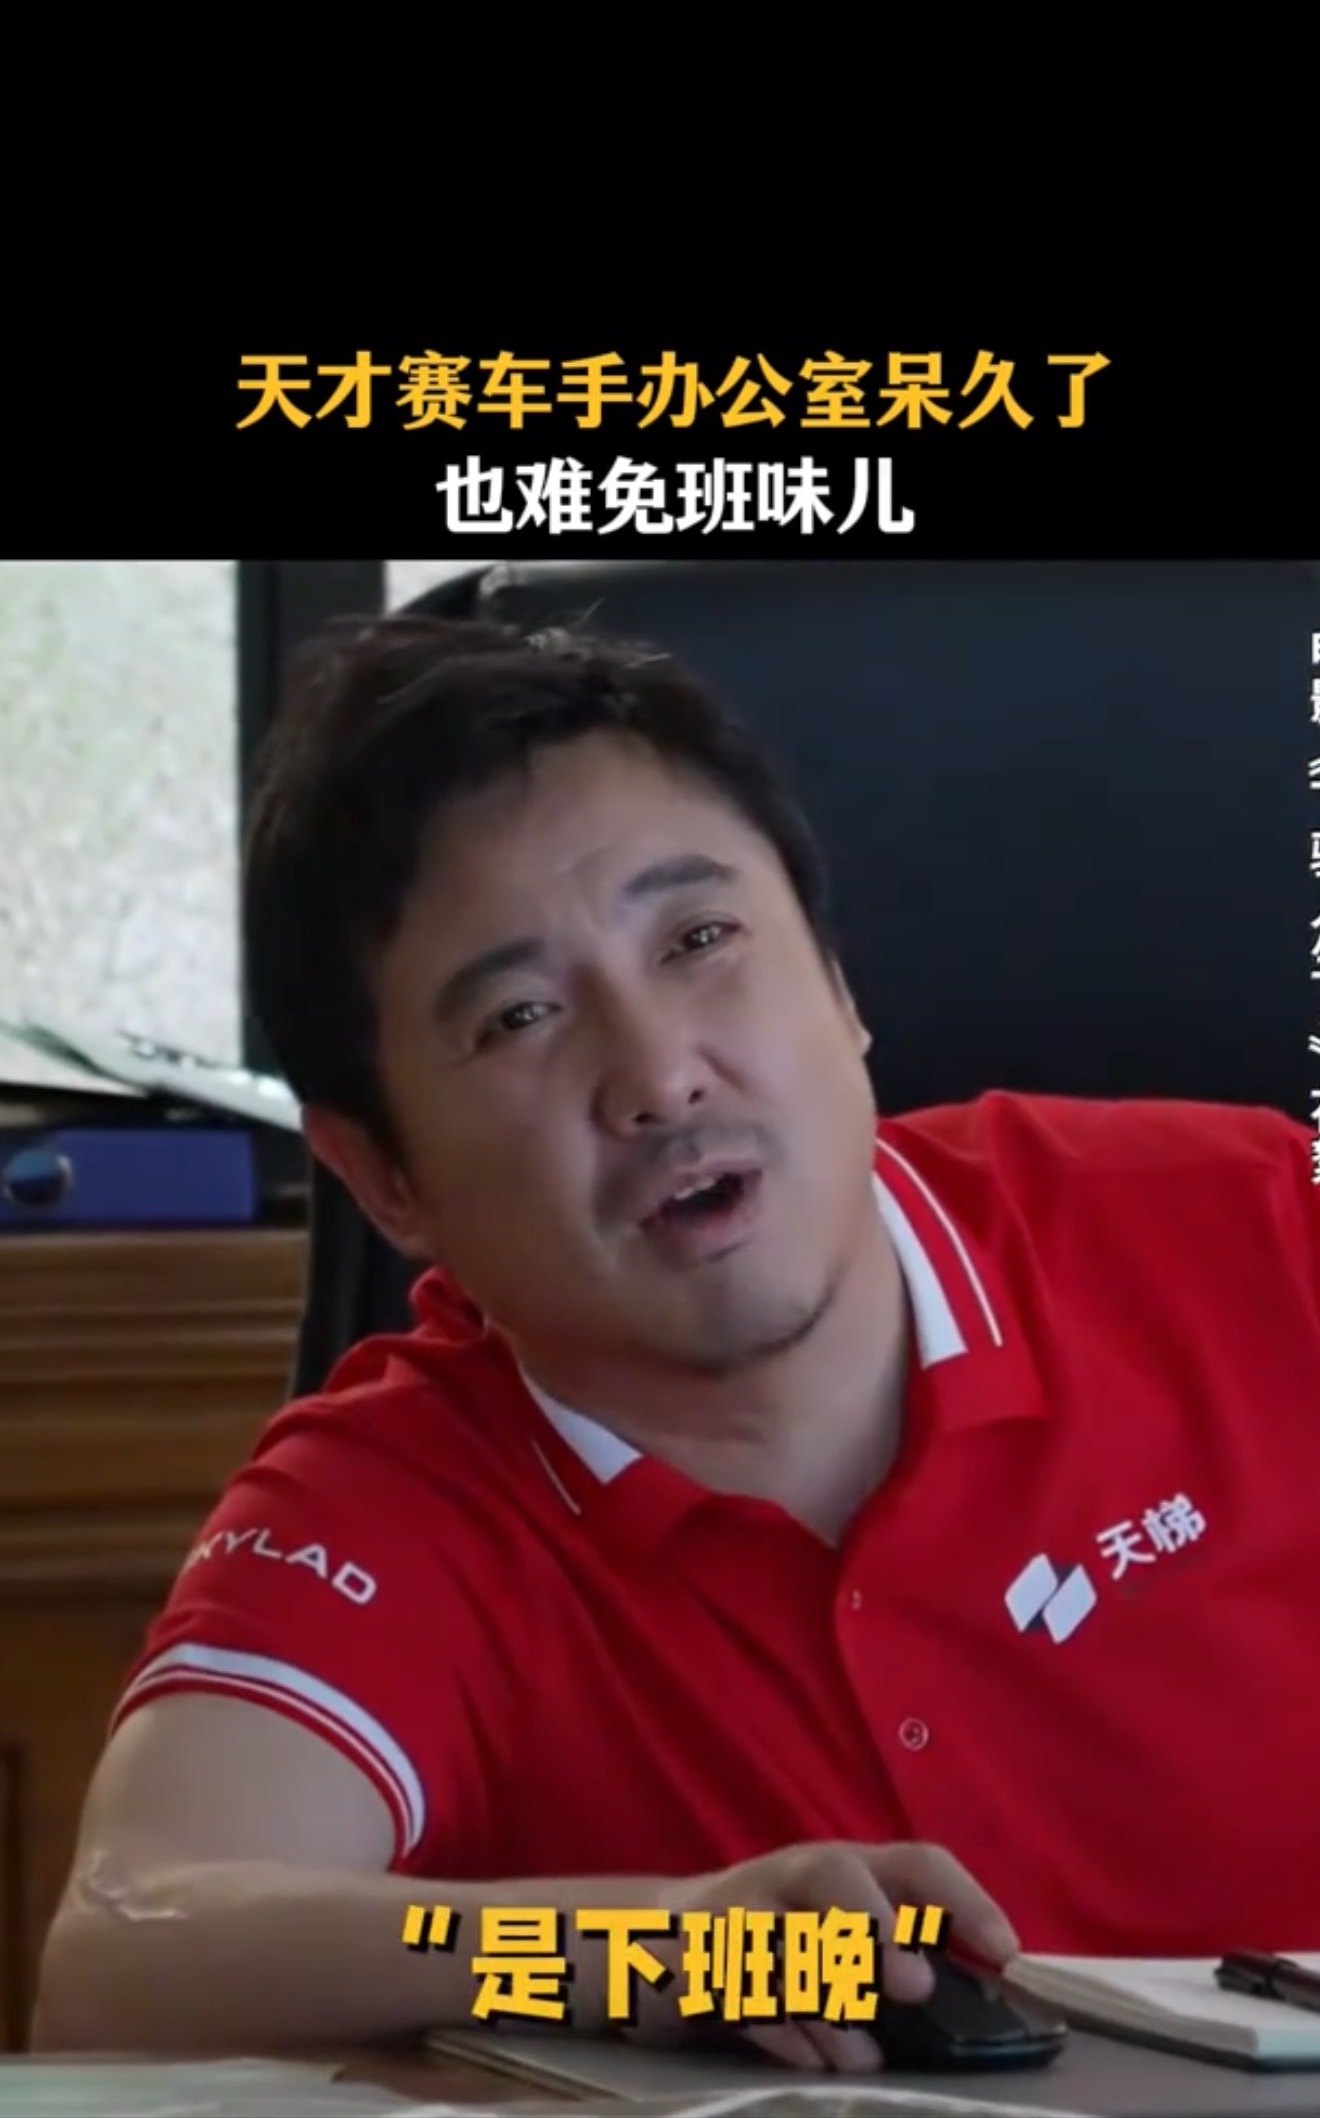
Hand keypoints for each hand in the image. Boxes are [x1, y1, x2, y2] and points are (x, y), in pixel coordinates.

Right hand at [635, 1840, 1018, 2072]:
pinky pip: (739, 1987)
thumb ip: (895, 1961)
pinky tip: (807, 2058)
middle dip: (876, 1927)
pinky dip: (778, 2026)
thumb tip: (972, 2005)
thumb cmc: (777, 1943)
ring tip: (863, 2054)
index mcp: (848, 1871)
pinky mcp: (699, 1958)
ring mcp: (742, 1913)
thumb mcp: (839, 1936)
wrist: (660, 1943)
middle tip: (914, 1985)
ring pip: (785, 1938)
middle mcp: (795, 1878)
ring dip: (830, 1999)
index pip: (914, 1862)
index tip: (1005, 1949)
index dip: (963, 1898)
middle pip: (835, 1877)